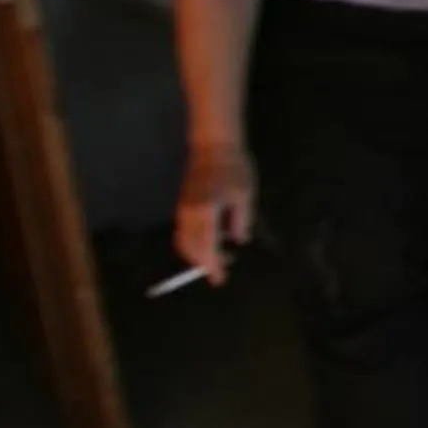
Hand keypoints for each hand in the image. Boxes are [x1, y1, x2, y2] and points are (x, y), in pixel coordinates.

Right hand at [176, 141, 256, 285]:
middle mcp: (189, 214)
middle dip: (205, 262)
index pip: (206, 247)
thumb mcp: (245, 195)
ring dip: (199, 253)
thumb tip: (239, 240)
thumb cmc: (235, 169)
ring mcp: (183, 210)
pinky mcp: (182, 206)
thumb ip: (241, 220)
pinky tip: (212, 240)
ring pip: (185, 242)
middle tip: (226, 265)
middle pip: (191, 249)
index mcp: (206, 212)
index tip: (219, 279)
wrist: (214, 148)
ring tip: (222, 253)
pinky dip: (194, 243)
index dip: (212, 266)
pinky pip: (184, 232)